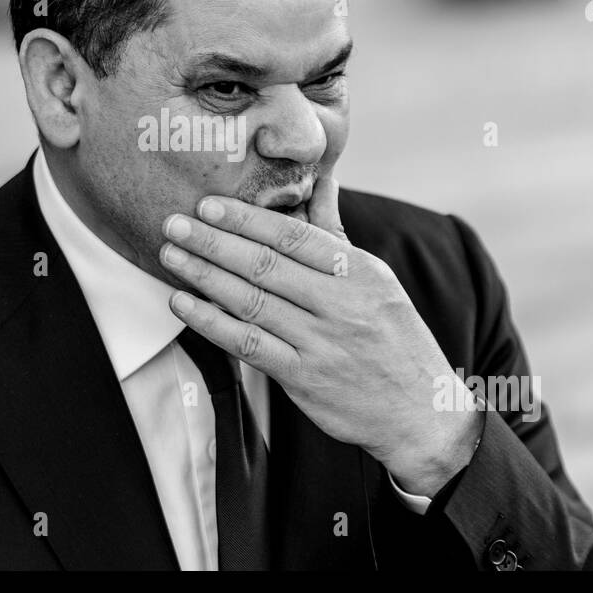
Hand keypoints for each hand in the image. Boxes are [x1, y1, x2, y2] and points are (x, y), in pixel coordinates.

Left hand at [159, 174, 482, 495]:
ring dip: (205, 276)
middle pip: (265, 265)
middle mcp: (340, 305)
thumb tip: (322, 180)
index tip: (208, 204)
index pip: (294, 236)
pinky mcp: (303, 379)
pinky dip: (211, 323)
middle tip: (173, 222)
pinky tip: (183, 304)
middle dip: (213, 241)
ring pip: (251, 302)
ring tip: (171, 255)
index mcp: (358, 272)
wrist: (421, 413)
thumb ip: (336, 234)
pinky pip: (249, 345)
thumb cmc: (394, 337)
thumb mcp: (376, 280)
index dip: (246, 219)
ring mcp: (321, 343)